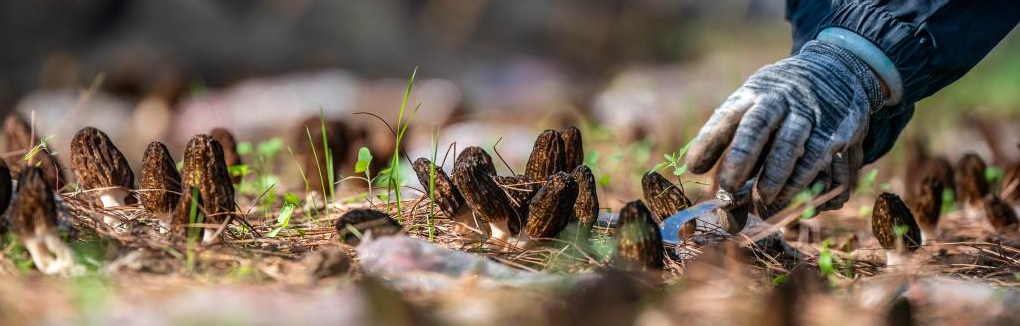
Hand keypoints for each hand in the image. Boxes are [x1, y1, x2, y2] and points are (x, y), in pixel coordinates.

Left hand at [686, 40, 883, 209]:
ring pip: (790, 144)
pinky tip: (789, 197)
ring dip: (774, 176)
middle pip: (757, 126)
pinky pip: (819, 156)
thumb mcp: (758, 102)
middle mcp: (781, 98)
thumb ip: (737, 138)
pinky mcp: (838, 127)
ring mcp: (811, 111)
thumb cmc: (784, 101)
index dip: (710, 140)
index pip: (728, 114)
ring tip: (760, 202)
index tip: (694, 166)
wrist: (840, 67)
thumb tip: (705, 183)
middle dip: (740, 159)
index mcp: (755, 92)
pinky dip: (802, 180)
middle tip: (726, 189)